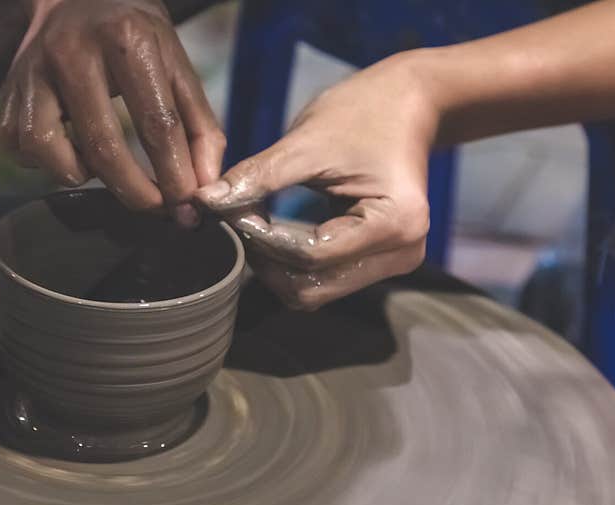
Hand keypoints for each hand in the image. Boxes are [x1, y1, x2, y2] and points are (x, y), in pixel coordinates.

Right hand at [0, 0, 224, 224]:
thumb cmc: (134, 39)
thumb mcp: (177, 67)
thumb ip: (199, 128)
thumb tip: (206, 189)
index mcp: (126, 38)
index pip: (157, 122)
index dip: (174, 173)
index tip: (186, 204)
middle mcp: (72, 50)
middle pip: (103, 145)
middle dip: (134, 191)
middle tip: (154, 206)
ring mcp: (31, 70)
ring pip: (47, 149)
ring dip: (80, 174)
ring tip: (101, 166)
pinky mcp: (7, 91)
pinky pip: (19, 147)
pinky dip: (46, 163)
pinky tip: (70, 150)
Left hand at [195, 52, 437, 309]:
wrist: (408, 103)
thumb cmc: (363, 112)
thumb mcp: (306, 142)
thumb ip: (258, 178)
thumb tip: (206, 202)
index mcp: (395, 224)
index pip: (310, 256)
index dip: (263, 239)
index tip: (231, 211)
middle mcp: (401, 254)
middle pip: (312, 287)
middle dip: (267, 260)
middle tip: (238, 220)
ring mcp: (393, 263)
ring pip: (314, 291)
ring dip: (276, 266)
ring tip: (255, 224)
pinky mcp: (378, 263)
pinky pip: (324, 279)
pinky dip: (292, 263)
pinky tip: (274, 232)